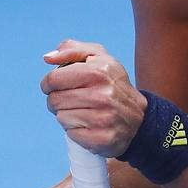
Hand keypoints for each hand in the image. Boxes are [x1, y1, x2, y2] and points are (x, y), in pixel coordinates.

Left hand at [41, 39, 147, 157]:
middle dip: (58, 101)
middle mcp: (103, 95)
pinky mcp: (102, 138)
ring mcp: (103, 119)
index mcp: (98, 72)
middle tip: (72, 101)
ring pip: (61, 117)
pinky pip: (71, 134)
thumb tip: (47, 57)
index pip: (53, 79)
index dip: (49, 83)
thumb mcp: (99, 58)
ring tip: (83, 112)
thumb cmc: (113, 85)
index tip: (56, 86)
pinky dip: (75, 131)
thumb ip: (71, 49)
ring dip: (67, 116)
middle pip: (54, 100)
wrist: (139, 118)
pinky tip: (88, 126)